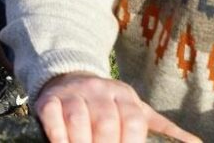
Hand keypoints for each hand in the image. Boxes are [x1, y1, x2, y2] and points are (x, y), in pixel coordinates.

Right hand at [35, 73, 201, 142]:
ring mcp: (74, 94)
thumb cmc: (109, 104)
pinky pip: (53, 116)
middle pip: (106, 122)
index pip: (133, 120)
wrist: (69, 77)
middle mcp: (100, 91)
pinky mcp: (50, 100)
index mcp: (125, 96)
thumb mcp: (137, 111)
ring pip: (79, 119)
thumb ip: (164, 131)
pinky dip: (58, 135)